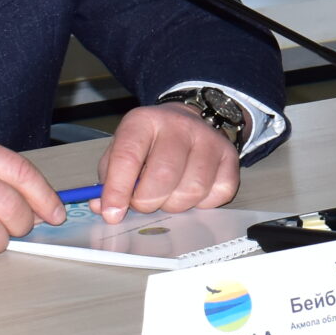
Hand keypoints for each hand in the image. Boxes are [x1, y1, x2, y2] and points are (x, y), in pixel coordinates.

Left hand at [96, 103, 241, 222]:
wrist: (186, 121)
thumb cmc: (149, 143)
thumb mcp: (122, 151)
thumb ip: (109, 179)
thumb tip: (104, 208)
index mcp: (144, 121)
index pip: (127, 156)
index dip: (118, 190)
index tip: (113, 213)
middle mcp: (179, 125)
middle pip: (164, 176)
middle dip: (148, 201)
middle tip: (143, 203)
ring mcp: (209, 140)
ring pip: (192, 189)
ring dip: (175, 204)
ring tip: (167, 195)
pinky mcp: (230, 156)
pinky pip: (218, 194)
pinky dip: (202, 203)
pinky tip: (190, 191)